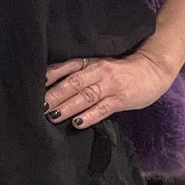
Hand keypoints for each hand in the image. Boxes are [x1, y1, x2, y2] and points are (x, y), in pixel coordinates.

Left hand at [44, 51, 173, 129]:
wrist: (152, 69)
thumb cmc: (119, 70)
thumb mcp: (97, 66)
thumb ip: (77, 73)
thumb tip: (48, 86)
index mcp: (89, 62)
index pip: (66, 66)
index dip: (49, 76)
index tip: (32, 85)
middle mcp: (97, 71)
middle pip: (72, 83)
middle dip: (54, 94)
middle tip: (37, 106)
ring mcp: (110, 85)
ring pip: (86, 96)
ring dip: (68, 106)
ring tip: (52, 115)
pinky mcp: (121, 99)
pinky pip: (103, 108)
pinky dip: (89, 116)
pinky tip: (77, 123)